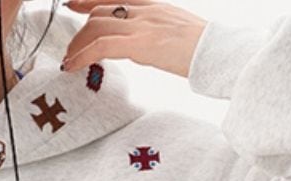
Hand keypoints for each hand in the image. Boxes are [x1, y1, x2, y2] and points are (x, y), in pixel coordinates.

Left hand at [59, 0, 206, 79]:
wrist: (220, 51)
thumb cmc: (204, 48)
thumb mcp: (175, 32)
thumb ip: (154, 33)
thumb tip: (141, 46)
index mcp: (154, 5)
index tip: (73, 3)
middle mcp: (145, 9)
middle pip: (100, 10)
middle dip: (80, 30)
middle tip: (70, 48)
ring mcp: (142, 24)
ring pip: (96, 25)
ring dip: (77, 44)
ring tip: (71, 61)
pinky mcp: (140, 43)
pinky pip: (101, 45)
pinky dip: (82, 55)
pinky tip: (73, 66)